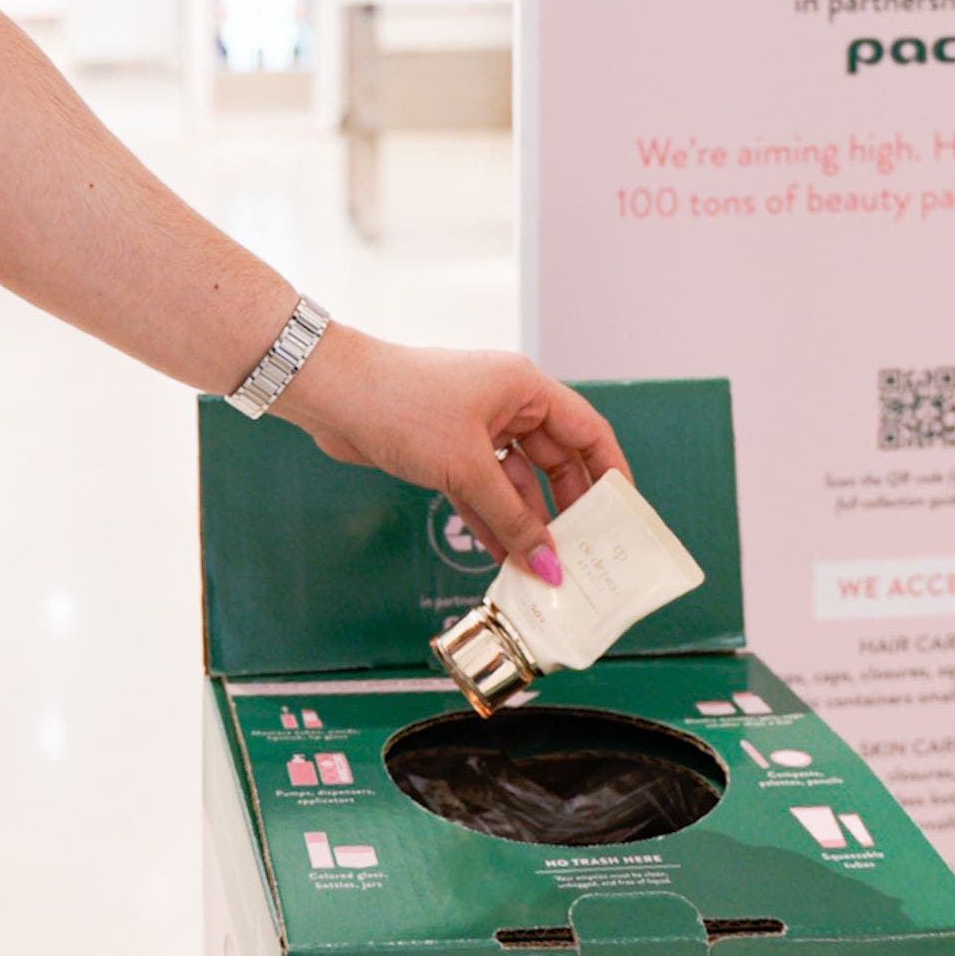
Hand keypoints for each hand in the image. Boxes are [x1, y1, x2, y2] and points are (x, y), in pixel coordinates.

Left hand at [278, 327, 630, 581]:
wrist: (331, 394)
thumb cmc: (401, 405)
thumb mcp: (466, 467)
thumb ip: (511, 519)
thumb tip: (548, 565)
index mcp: (525, 388)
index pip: (588, 432)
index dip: (610, 472)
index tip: (624, 514)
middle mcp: (507, 405)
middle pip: (555, 461)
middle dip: (569, 508)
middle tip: (586, 551)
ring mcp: (476, 428)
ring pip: (518, 483)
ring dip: (528, 523)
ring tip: (545, 567)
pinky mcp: (447, 451)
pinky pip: (484, 492)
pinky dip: (495, 522)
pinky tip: (507, 558)